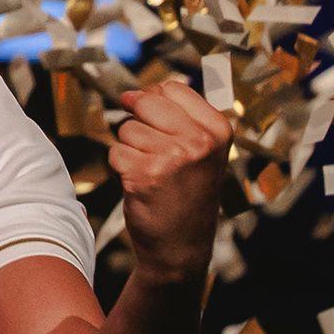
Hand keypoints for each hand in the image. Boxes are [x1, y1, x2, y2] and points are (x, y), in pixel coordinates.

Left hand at [111, 80, 229, 285]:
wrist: (181, 246)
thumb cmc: (187, 194)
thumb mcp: (202, 152)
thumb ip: (178, 118)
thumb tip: (132, 92)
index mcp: (218, 130)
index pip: (172, 87)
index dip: (154, 100)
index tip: (157, 122)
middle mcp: (199, 141)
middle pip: (146, 102)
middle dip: (138, 123)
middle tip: (152, 152)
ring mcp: (173, 157)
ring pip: (127, 128)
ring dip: (130, 150)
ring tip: (151, 173)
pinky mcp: (145, 174)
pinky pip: (115, 152)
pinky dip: (120, 167)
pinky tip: (140, 184)